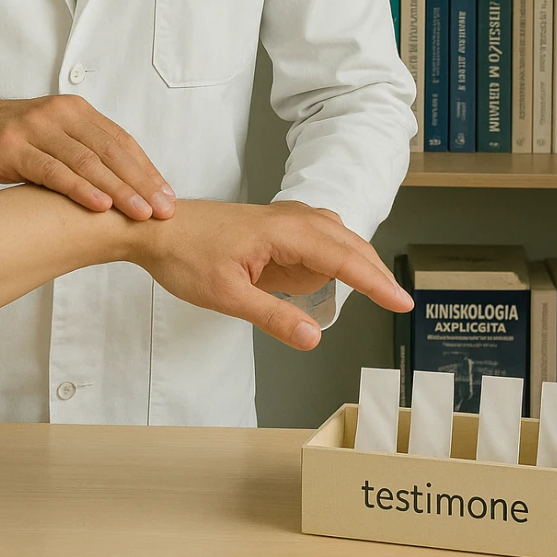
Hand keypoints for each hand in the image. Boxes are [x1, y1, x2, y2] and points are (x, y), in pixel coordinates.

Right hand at [0, 91, 175, 221]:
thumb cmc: (7, 140)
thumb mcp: (50, 140)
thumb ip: (83, 155)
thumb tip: (124, 189)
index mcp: (76, 111)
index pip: (121, 142)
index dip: (147, 170)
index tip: (168, 198)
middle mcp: (60, 114)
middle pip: (111, 151)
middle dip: (141, 183)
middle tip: (164, 210)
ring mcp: (36, 128)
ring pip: (87, 161)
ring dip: (118, 189)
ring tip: (141, 212)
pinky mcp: (12, 146)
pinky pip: (53, 169)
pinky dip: (79, 188)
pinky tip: (99, 205)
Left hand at [128, 200, 411, 349]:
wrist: (155, 229)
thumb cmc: (185, 256)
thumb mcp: (227, 297)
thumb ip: (274, 317)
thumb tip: (314, 338)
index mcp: (284, 232)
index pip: (343, 257)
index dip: (376, 282)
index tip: (401, 302)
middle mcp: (290, 219)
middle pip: (347, 242)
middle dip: (375, 272)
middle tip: (398, 302)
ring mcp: (282, 220)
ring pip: (335, 236)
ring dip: (357, 260)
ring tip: (375, 290)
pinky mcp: (273, 227)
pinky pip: (317, 236)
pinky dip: (335, 252)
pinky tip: (334, 270)